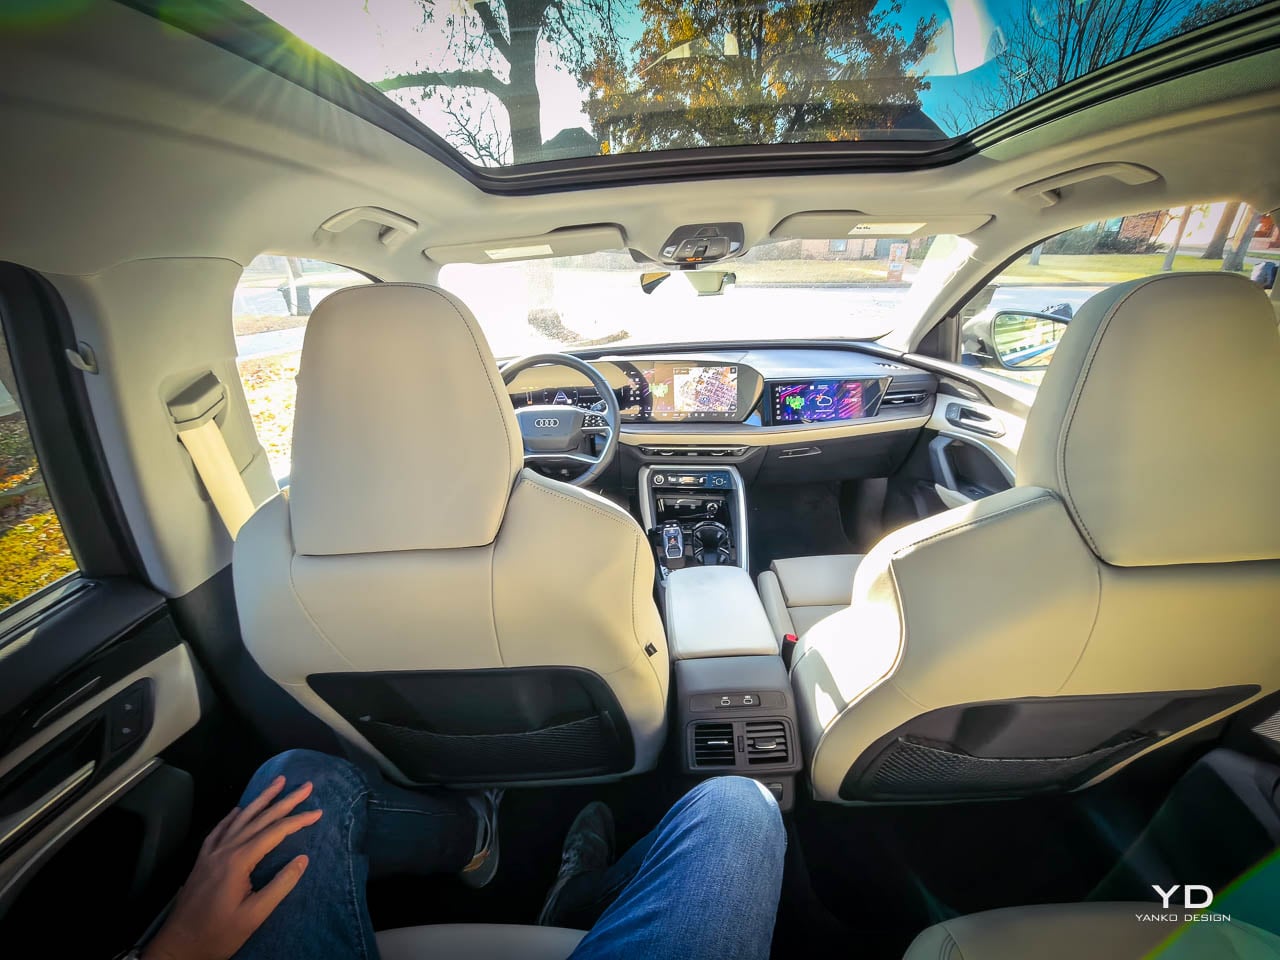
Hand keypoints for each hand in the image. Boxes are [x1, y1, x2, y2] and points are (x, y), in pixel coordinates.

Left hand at [142, 775, 322, 959]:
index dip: (298, 820)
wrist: (178, 947)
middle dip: (285, 800)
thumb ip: (280, 885)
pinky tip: (239, 810)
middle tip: (306, 786)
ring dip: (261, 799)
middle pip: (259, 818)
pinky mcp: (202, 861)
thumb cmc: (218, 934)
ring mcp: (211, 853)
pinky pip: (219, 830)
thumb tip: (302, 859)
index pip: (275, 832)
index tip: (319, 812)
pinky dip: (233, 816)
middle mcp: (224, 850)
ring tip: (278, 783)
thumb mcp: (254, 915)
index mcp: (238, 861)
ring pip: (240, 818)